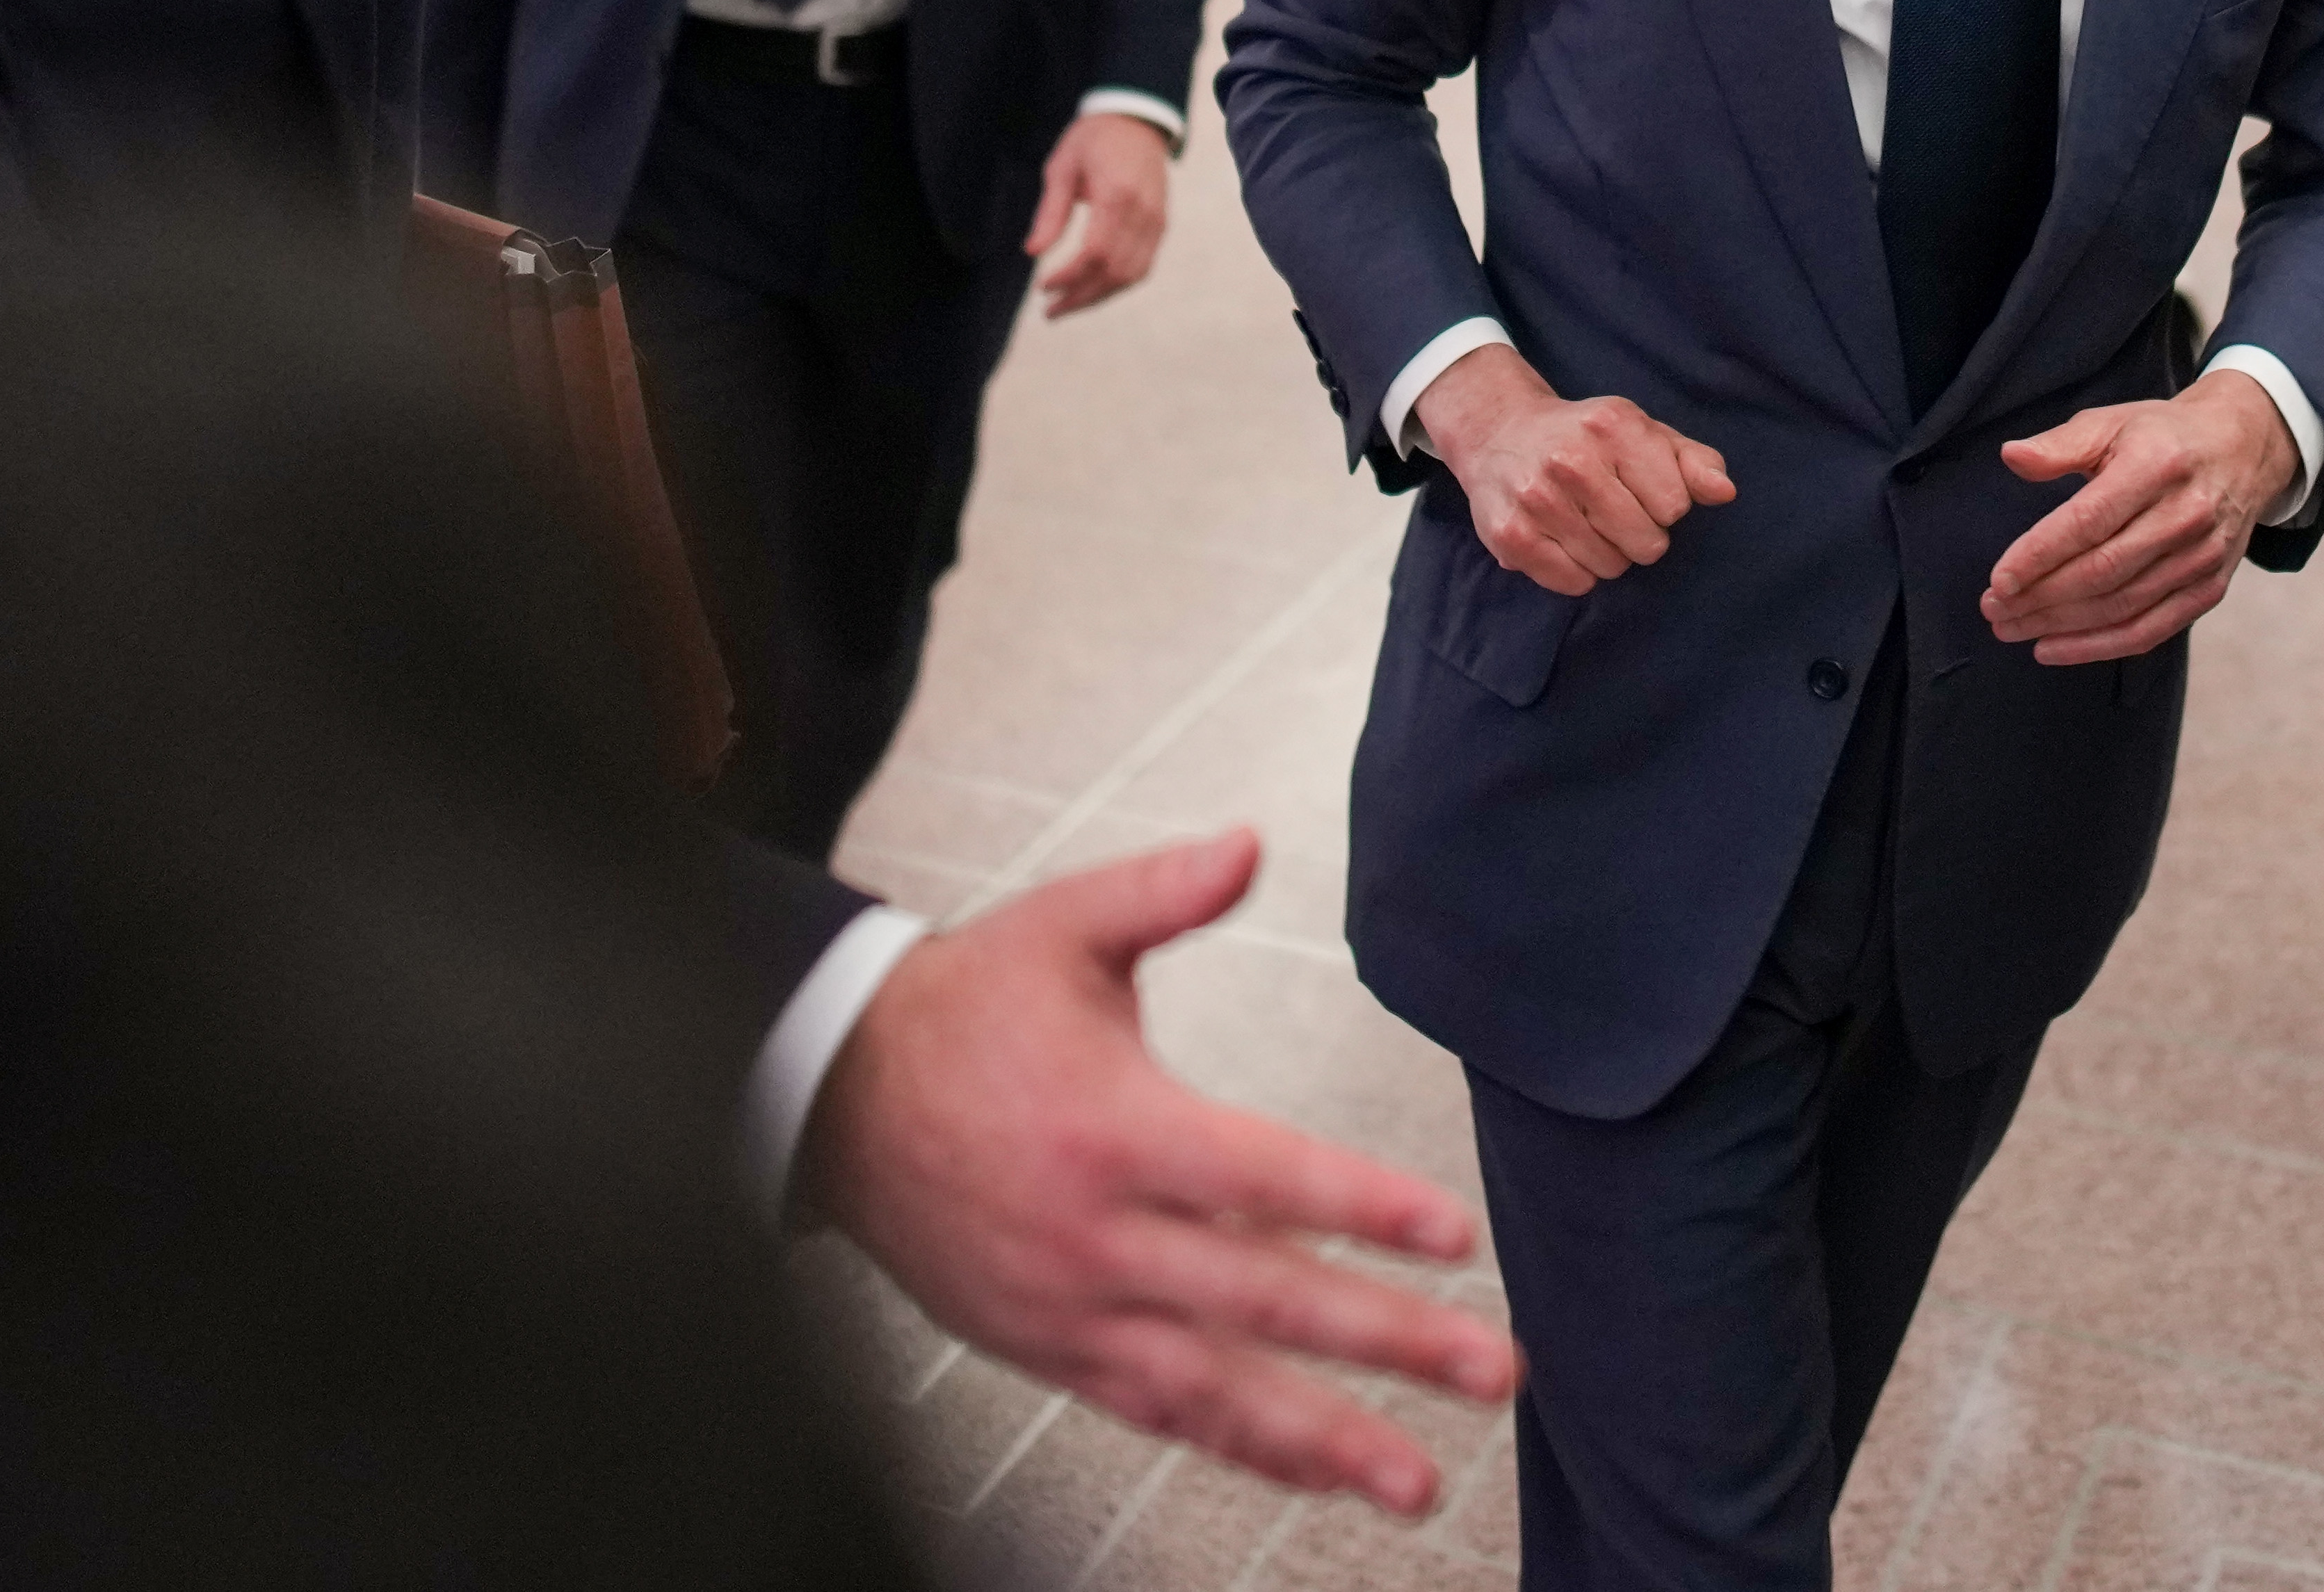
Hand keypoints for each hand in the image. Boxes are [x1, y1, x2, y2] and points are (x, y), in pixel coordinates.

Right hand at [805, 833, 1521, 1515]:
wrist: (828, 1099)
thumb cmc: (961, 1010)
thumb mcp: (1059, 928)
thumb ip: (1163, 890)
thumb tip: (1253, 841)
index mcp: (1116, 1127)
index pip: (1263, 1178)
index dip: (1363, 1209)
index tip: (1455, 1238)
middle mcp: (1100, 1235)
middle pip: (1265, 1302)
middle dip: (1388, 1345)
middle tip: (1495, 1374)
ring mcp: (1075, 1308)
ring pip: (1218, 1390)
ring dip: (1328, 1440)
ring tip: (1421, 1481)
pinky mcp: (1053, 1352)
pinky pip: (1161, 1414)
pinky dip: (1242, 1449)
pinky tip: (1320, 1472)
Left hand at [1024, 111, 1172, 317]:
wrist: (1136, 121)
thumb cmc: (1092, 141)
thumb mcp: (1062, 168)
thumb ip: (1050, 212)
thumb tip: (1031, 252)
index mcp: (1117, 194)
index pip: (1095, 252)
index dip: (1068, 277)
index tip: (1042, 287)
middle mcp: (1143, 212)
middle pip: (1115, 271)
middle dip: (1080, 297)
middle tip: (1049, 311)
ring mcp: (1157, 221)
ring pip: (1131, 275)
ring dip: (1098, 296)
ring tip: (1066, 306)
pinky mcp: (1160, 225)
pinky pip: (1142, 266)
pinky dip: (1116, 284)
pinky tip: (1092, 289)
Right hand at [1418, 341, 1731, 593]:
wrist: (1499, 433)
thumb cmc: (1588, 439)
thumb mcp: (1645, 434)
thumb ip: (1693, 462)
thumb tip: (1725, 492)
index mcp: (1613, 426)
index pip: (1674, 504)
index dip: (1665, 506)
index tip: (1643, 491)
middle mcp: (1571, 459)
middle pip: (1646, 542)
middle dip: (1641, 536)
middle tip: (1615, 513)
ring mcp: (1536, 498)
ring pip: (1610, 566)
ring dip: (1608, 555)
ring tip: (1587, 523)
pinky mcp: (1510, 535)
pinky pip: (1573, 583)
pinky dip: (1577, 572)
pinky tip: (1563, 541)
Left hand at [1980, 370, 2296, 664]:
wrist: (2243, 450)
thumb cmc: (2162, 436)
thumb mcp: (2112, 423)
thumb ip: (2060, 444)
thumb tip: (2012, 457)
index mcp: (2156, 465)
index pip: (2089, 521)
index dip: (2040, 555)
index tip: (1998, 580)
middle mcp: (2185, 514)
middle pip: (2102, 570)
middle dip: (2040, 597)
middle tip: (1993, 609)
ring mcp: (2202, 557)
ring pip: (2122, 606)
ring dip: (2060, 626)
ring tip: (2012, 628)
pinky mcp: (2211, 588)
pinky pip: (2151, 630)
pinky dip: (2099, 647)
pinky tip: (2054, 648)